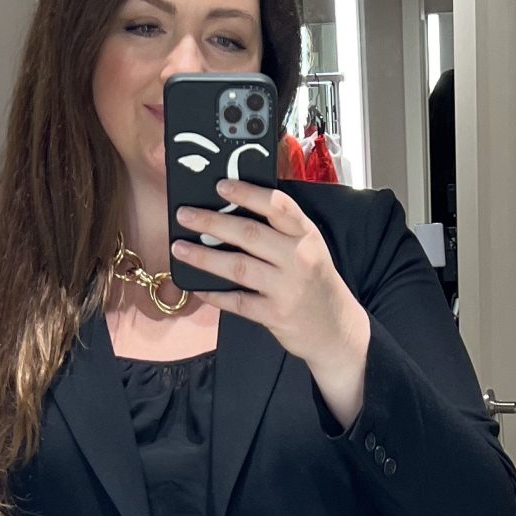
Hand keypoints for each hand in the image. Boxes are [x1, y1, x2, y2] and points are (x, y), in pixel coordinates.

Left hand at [171, 181, 370, 427]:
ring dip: (204, 257)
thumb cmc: (315, 282)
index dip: (247, 193)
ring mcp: (286, 289)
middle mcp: (298, 258)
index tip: (220, 185)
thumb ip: (281, 230)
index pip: (277, 206)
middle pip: (249, 234)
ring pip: (238, 267)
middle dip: (211, 222)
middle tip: (184, 215)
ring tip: (179, 248)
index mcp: (306, 235)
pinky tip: (196, 286)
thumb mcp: (309, 249)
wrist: (336, 330)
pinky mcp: (275, 315)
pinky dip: (214, 294)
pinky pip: (237, 302)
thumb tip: (234, 210)